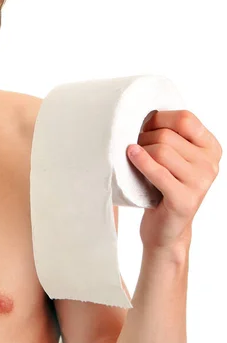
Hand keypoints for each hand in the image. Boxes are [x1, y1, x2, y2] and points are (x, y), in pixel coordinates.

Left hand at [126, 110, 222, 250]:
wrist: (165, 230)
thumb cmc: (164, 186)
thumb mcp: (174, 157)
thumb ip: (169, 135)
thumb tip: (143, 113)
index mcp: (211, 148)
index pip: (185, 118)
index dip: (160, 119)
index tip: (146, 128)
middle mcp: (210, 164)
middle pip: (167, 135)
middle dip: (144, 138)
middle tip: (136, 149)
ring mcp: (200, 183)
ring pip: (161, 150)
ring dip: (141, 152)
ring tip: (136, 160)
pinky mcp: (185, 200)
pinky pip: (158, 171)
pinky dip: (141, 162)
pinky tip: (131, 156)